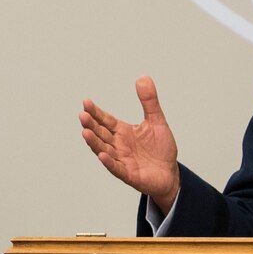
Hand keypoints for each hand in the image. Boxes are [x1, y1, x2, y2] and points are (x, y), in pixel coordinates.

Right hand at [81, 76, 180, 214]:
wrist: (170, 172)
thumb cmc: (161, 149)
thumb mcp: (157, 121)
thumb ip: (149, 101)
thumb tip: (143, 78)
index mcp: (123, 132)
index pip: (105, 120)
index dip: (96, 112)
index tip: (86, 102)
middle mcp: (118, 145)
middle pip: (101, 134)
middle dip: (91, 125)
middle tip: (82, 115)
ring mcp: (122, 160)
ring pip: (104, 150)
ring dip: (94, 142)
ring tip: (85, 132)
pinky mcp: (129, 175)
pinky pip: (117, 168)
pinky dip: (109, 162)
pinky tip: (102, 155)